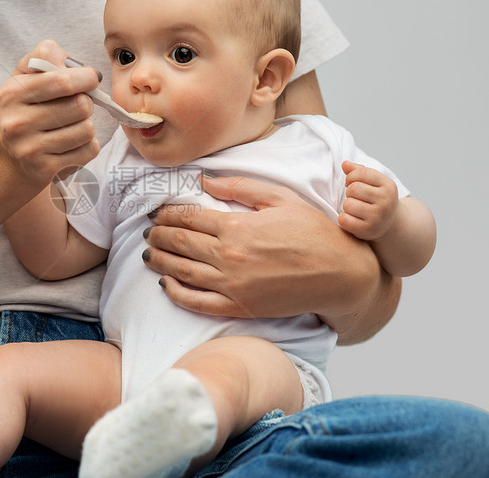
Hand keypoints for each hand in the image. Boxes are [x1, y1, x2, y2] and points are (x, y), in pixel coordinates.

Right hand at [0, 40, 100, 184]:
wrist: (8, 154)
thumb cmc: (25, 106)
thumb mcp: (25, 75)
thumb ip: (47, 56)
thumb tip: (77, 66)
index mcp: (12, 93)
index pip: (61, 81)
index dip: (86, 78)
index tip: (91, 78)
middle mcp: (17, 123)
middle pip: (80, 106)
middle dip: (87, 102)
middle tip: (77, 105)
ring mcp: (29, 149)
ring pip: (87, 129)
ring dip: (87, 125)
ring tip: (72, 125)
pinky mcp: (44, 169)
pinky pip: (88, 151)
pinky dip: (88, 145)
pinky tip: (73, 143)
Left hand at [142, 175, 383, 327]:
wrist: (341, 274)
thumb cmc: (314, 232)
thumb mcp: (280, 198)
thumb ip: (240, 186)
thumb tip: (204, 181)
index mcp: (237, 226)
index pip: (188, 217)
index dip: (167, 213)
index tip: (156, 212)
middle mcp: (228, 256)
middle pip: (179, 243)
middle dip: (158, 235)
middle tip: (146, 231)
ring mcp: (232, 285)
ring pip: (181, 272)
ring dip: (159, 261)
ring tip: (148, 254)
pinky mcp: (239, 307)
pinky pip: (197, 303)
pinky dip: (176, 293)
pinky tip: (166, 285)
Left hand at [338, 161, 398, 240]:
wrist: (390, 224)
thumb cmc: (377, 199)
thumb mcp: (375, 183)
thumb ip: (359, 171)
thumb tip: (345, 164)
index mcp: (388, 186)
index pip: (362, 173)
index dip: (351, 177)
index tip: (351, 182)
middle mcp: (386, 201)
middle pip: (354, 189)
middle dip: (349, 192)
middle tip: (354, 197)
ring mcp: (378, 217)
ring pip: (348, 204)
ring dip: (347, 206)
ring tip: (354, 208)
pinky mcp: (368, 230)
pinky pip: (344, 220)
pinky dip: (343, 218)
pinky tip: (351, 218)